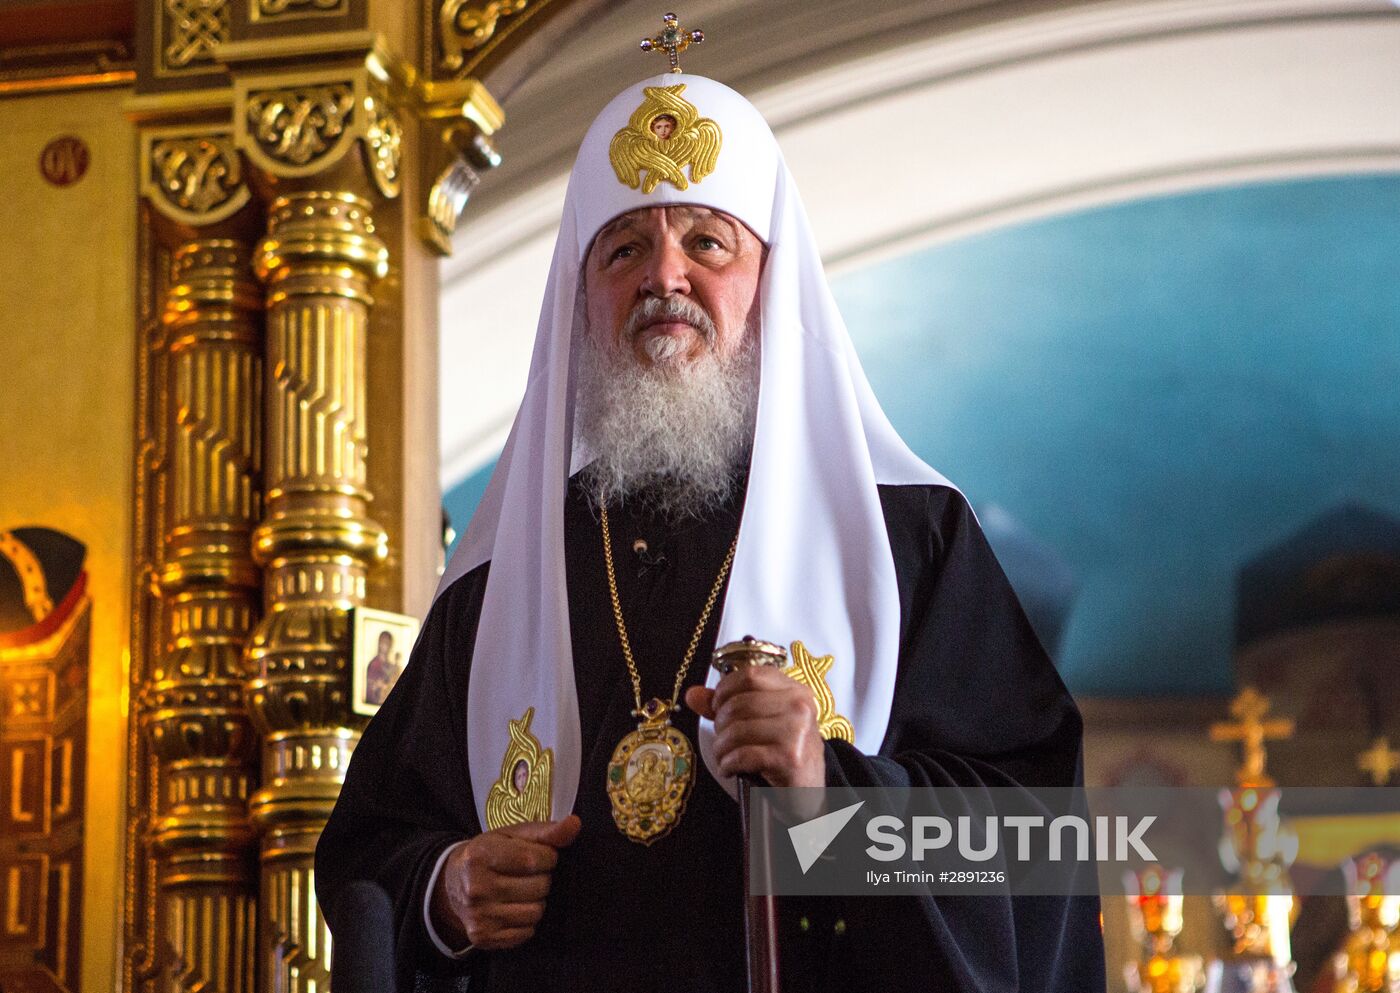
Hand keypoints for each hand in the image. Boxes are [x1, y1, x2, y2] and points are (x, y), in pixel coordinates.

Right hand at [430, 814, 580, 950]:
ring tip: (521, 890)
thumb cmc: (488, 854)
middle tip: (528, 874)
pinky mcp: (483, 937)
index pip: (535, 859)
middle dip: (542, 878)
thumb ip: (546, 831)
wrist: (452, 885)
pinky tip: (513, 908)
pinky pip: (526, 932)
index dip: (548, 857)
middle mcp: (477, 887)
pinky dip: (526, 921)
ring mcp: (479, 915)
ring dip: (537, 901)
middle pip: (539, 887)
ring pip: (536, 912)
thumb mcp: (511, 835)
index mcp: (481, 855)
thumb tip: (575, 824)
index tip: (541, 856)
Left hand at [684, 667, 824, 787]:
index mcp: (795, 690)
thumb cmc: (784, 752)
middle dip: (720, 724)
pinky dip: (728, 764)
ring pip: (738, 730)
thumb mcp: (761, 722)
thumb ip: (727, 705)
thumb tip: (693, 695)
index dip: (725, 689)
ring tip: (724, 756)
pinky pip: (743, 754)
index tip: (717, 706)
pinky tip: (729, 769)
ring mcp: (796, 731)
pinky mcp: (789, 758)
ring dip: (721, 747)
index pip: (750, 675)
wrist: (809, 790)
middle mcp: (799, 706)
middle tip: (721, 738)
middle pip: (739, 704)